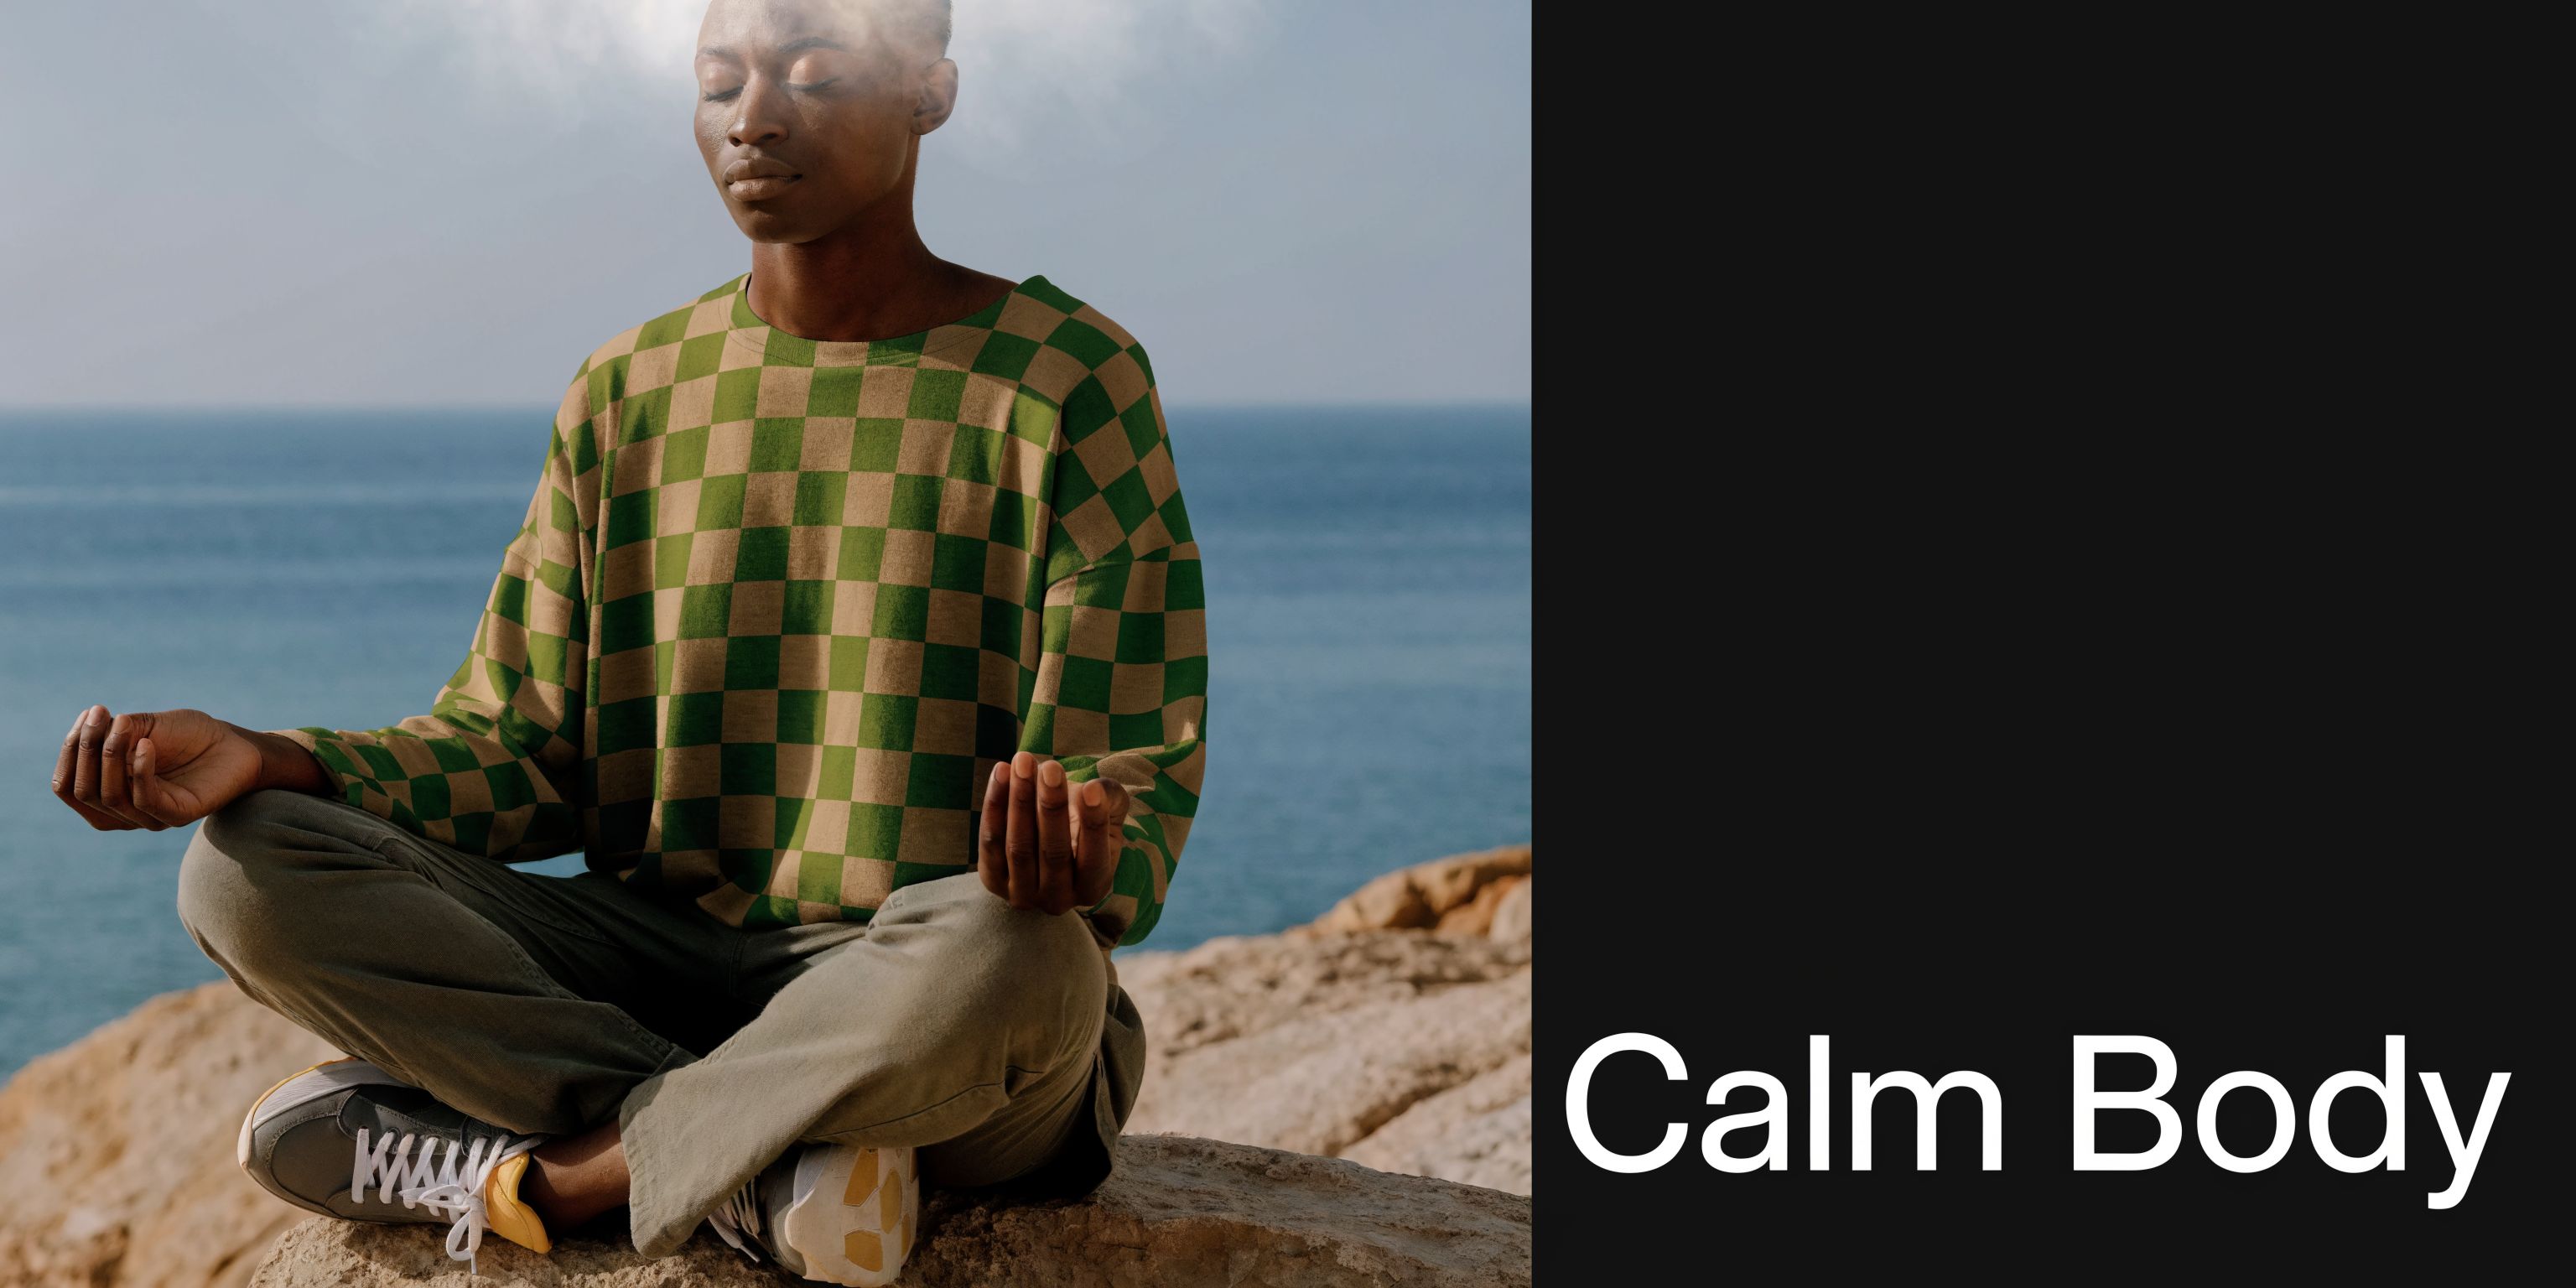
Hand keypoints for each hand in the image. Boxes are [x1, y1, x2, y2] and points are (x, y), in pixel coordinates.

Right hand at [51, 705, 265, 830]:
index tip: (86, 715)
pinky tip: (147, 744)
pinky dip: (140, 769)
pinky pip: (146, 800)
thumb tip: (88, 733)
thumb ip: (113, 733)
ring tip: (124, 723)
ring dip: (110, 755)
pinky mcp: (177, 817)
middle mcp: (124, 812)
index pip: (67, 786)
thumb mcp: (144, 727)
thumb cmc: (189, 736)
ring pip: (111, 796)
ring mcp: (150, 818)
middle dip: (85, 749)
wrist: (236, 745)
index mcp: (107, 793)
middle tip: (99, 712)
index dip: (69, 753)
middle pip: (84, 791)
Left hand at [978, 751, 1132, 914]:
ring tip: (1023, 762)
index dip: (1092, 823)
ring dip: (1020, 800)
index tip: (1091, 788)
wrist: (1048, 841)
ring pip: (1019, 847)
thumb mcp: (1108, 812)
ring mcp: (1022, 894)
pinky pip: (990, 843)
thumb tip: (1097, 790)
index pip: (1093, 858)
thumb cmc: (1083, 822)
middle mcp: (1058, 900)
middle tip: (1051, 768)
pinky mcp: (993, 880)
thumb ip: (1111, 799)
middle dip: (1051, 807)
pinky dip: (994, 805)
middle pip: (1053, 853)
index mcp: (1093, 887)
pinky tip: (1002, 771)